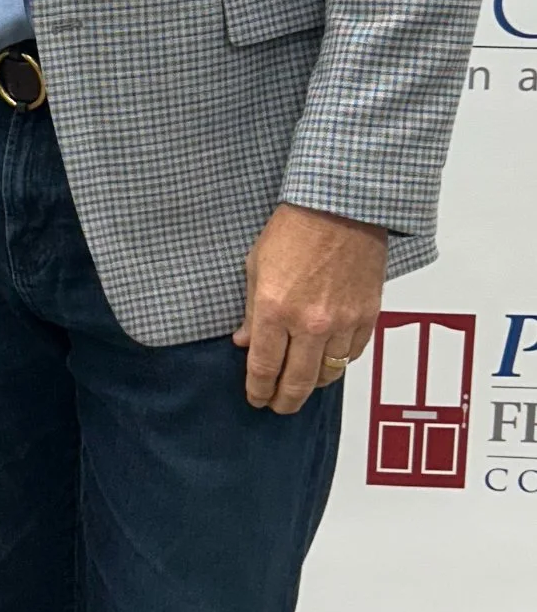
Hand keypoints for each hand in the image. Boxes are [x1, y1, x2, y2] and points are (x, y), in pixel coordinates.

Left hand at [234, 202, 387, 413]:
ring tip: (302, 384)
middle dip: (284, 401)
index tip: (255, 397)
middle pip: (297, 382)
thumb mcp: (257, 265)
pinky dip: (339, 362)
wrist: (341, 206)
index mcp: (275, 309)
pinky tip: (328, 360)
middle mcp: (310, 323)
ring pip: (328, 373)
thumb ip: (252, 311)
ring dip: (313, 384)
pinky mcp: (367, 316)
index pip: (264, 368)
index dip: (258, 390)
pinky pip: (353, 354)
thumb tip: (244, 341)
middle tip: (277, 406)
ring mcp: (342, 322)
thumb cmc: (295, 227)